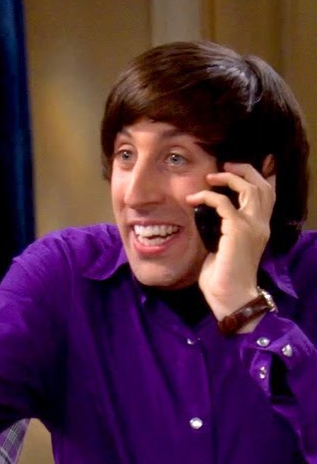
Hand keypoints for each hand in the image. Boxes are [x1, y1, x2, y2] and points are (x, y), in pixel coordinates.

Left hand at [191, 162, 274, 319]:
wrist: (230, 296)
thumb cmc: (223, 277)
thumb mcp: (223, 246)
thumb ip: (220, 229)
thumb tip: (203, 214)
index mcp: (259, 228)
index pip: (268, 195)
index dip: (259, 177)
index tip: (239, 168)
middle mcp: (260, 224)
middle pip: (262, 186)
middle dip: (244, 171)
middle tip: (224, 167)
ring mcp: (252, 227)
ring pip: (248, 189)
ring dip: (228, 178)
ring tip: (210, 177)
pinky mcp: (237, 231)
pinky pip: (223, 203)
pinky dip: (208, 197)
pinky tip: (195, 200)